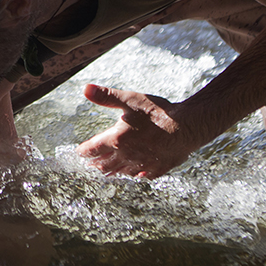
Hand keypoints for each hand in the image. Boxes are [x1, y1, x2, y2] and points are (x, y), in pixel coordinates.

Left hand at [76, 85, 196, 178]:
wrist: (186, 127)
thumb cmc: (158, 112)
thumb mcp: (130, 100)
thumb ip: (107, 96)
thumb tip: (86, 89)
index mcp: (117, 140)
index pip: (93, 149)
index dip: (84, 151)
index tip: (79, 152)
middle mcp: (126, 155)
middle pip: (105, 165)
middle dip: (96, 164)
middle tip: (90, 164)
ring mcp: (142, 164)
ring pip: (122, 172)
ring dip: (112, 171)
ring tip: (106, 171)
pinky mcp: (157, 169)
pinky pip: (141, 175)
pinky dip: (134, 174)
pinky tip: (135, 173)